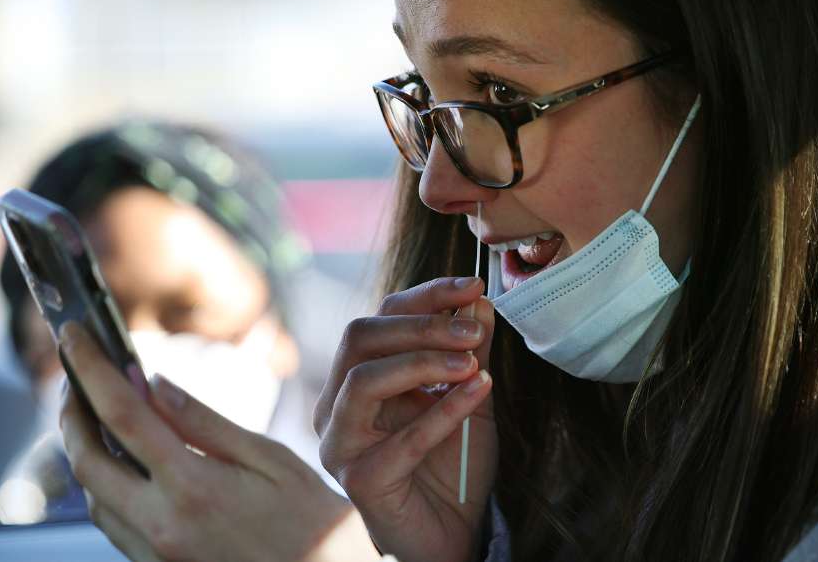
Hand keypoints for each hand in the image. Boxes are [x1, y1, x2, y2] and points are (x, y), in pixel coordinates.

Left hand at [57, 321, 378, 561]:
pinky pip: (114, 525)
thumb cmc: (315, 525)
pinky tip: (129, 467)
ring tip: (100, 416)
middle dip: (72, 414)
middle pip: (87, 462)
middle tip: (77, 377)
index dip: (91, 371)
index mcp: (193, 488)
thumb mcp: (272, 460)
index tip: (73, 337)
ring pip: (94, 498)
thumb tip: (155, 384)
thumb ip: (206, 423)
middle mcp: (162, 525)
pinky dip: (108, 488)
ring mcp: (155, 555)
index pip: (122, 416)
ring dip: (87, 453)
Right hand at [314, 277, 496, 561]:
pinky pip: (400, 438)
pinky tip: (480, 390)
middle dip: (421, 326)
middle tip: (473, 328)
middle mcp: (337, 405)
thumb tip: (478, 301)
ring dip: (422, 362)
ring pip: (363, 380)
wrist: (453, 533)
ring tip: (472, 363)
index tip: (472, 286)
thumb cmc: (452, 464)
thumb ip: (469, 352)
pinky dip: (444, 410)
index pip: (379, 318)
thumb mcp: (469, 396)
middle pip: (361, 339)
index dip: (425, 297)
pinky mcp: (360, 480)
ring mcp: (341, 443)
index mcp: (356, 376)